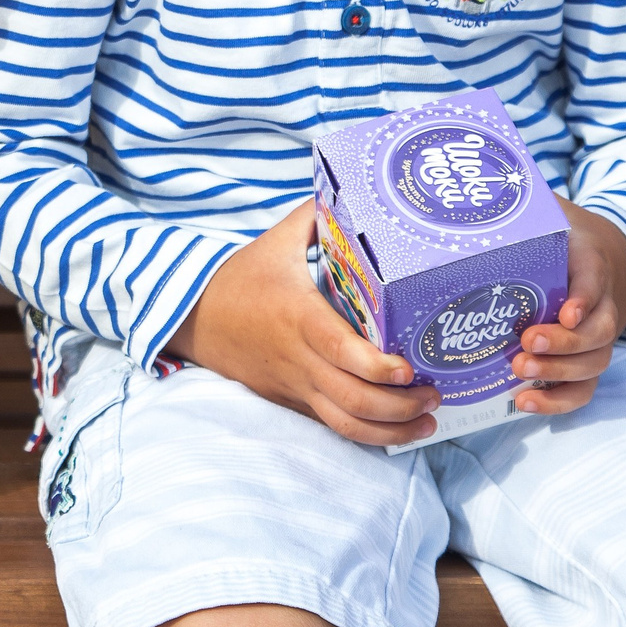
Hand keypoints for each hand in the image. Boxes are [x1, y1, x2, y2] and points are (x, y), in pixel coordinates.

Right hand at [165, 200, 440, 447]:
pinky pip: (332, 426)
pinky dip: (369, 435)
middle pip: (353, 400)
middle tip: (434, 393)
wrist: (192, 318)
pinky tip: (397, 429)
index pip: (342, 352)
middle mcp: (298, 358)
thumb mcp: (275, 242)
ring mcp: (294, 385)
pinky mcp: (291, 401)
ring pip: (346, 424)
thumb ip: (315, 217)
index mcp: (297, 317)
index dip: (379, 368)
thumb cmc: (239, 279)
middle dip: (400, 406)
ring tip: (425, 420)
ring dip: (392, 431)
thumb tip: (352, 191)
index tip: (410, 368)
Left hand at [511, 198, 625, 416]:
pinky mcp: (583, 362)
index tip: (566, 310)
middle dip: (565, 344)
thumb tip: (475, 190)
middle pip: (598, 333)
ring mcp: (595, 338)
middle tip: (526, 342)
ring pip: (594, 364)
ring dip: (559, 374)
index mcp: (590, 263)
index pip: (595, 280)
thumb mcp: (550, 209)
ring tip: (519, 373)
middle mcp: (600, 306)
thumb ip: (522, 201)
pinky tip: (524, 403)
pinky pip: (583, 390)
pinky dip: (559, 402)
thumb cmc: (562, 235)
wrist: (603, 255)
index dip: (585, 297)